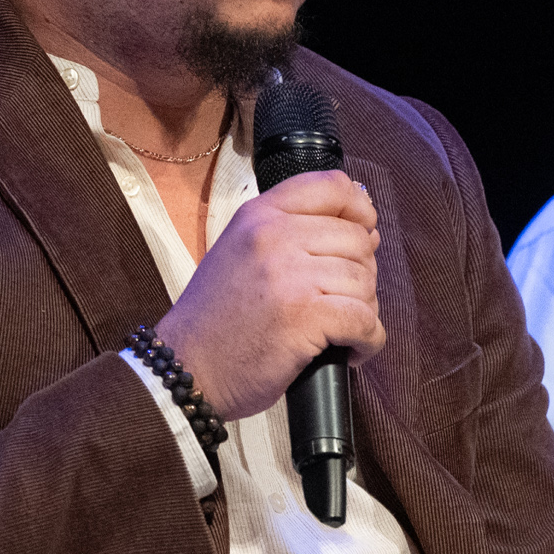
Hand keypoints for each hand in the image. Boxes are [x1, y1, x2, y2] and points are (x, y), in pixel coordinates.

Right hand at [153, 170, 383, 421]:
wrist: (186, 368)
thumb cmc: (216, 320)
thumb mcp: (239, 253)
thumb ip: (289, 233)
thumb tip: (364, 231)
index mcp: (260, 215)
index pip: (332, 186)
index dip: (360, 210)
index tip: (364, 233)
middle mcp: (274, 236)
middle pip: (357, 239)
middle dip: (361, 275)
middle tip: (342, 302)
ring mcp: (290, 275)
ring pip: (365, 281)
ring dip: (364, 311)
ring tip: (341, 331)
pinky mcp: (304, 316)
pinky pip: (365, 320)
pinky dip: (368, 341)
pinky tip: (350, 351)